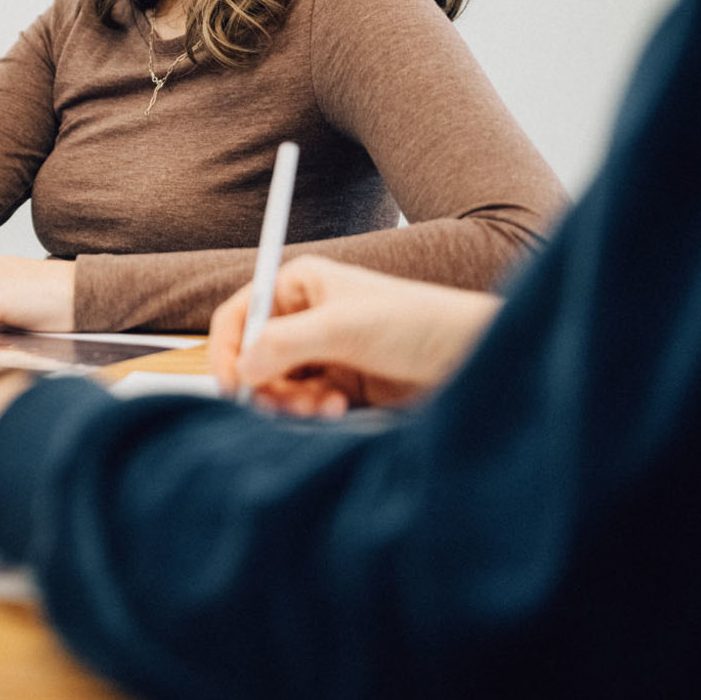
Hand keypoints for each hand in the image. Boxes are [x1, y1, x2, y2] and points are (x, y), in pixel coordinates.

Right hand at [208, 256, 501, 415]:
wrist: (472, 356)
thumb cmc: (415, 323)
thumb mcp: (343, 327)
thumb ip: (285, 343)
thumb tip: (240, 369)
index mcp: (299, 286)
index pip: (240, 315)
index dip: (228, 349)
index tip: (232, 385)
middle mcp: (305, 318)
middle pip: (254, 357)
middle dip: (266, 384)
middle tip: (285, 403)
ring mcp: (323, 353)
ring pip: (278, 386)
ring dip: (292, 402)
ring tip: (324, 406)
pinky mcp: (341, 385)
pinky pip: (306, 405)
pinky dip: (314, 413)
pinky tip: (340, 409)